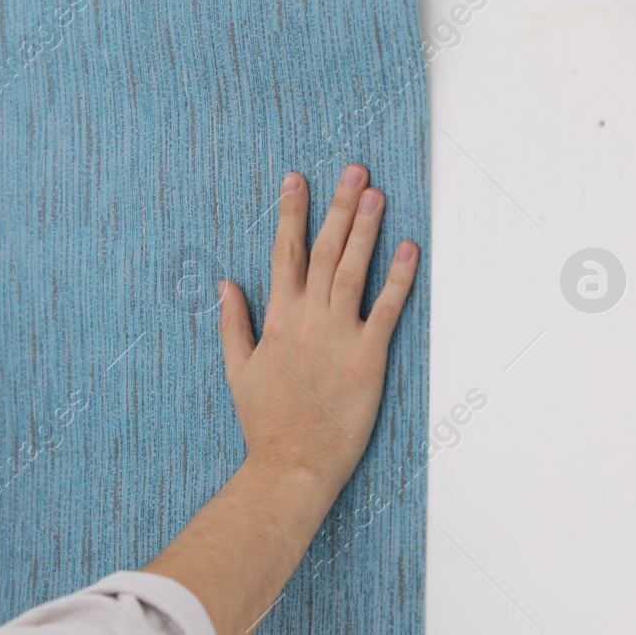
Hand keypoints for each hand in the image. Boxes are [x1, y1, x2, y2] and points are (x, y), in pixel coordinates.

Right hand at [219, 166, 418, 491]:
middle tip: (354, 170)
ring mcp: (338, 335)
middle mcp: (307, 319)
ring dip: (366, 228)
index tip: (296, 180)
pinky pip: (386, 308)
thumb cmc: (265, 423)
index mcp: (277, 320)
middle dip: (338, 206)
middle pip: (325, 250)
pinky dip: (398, 276)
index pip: (285, 253)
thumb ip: (233, 324)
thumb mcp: (237, 371)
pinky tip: (409, 247)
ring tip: (377, 193)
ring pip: (353, 269)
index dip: (291, 213)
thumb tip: (226, 285)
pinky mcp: (367, 356)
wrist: (291, 464)